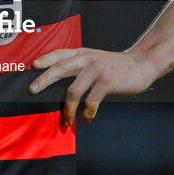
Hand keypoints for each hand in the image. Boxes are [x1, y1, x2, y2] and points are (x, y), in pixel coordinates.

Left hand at [29, 48, 157, 125]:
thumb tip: (58, 77)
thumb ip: (80, 63)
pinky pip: (91, 102)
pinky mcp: (106, 82)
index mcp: (82, 53)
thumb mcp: (95, 58)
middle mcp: (87, 59)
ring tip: (67, 120)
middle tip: (32, 90)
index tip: (32, 66)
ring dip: (68, 109)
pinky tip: (86, 119)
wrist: (141, 64)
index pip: (60, 54)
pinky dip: (87, 113)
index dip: (46, 59)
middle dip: (44, 80)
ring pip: (73, 91)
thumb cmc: (114, 65)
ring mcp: (96, 70)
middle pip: (60, 68)